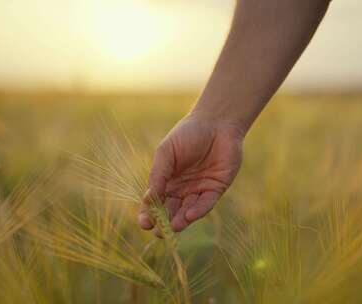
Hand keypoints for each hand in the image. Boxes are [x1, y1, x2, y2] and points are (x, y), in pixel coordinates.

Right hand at [139, 113, 244, 232]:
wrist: (216, 123)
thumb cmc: (188, 134)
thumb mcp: (167, 153)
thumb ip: (158, 175)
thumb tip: (149, 199)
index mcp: (166, 180)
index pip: (155, 202)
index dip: (148, 214)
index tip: (144, 223)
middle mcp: (182, 188)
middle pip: (170, 210)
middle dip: (163, 222)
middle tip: (158, 231)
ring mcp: (198, 190)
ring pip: (187, 211)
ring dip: (180, 220)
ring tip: (173, 227)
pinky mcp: (215, 189)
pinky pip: (205, 204)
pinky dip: (197, 211)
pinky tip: (189, 216)